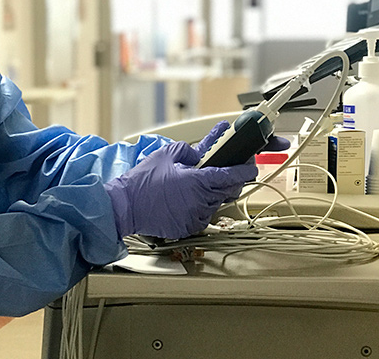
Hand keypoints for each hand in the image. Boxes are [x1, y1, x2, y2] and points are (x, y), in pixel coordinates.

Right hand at [104, 122, 257, 239]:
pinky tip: (186, 199)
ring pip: (216, 204)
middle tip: (225, 172)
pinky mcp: (189, 228)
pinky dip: (201, 207)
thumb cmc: (142, 182)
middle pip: (228, 191)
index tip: (251, 167)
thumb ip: (189, 150)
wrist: (126, 206)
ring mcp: (196, 217)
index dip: (245, 170)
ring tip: (195, 185)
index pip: (231, 175)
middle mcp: (201, 202)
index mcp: (198, 182)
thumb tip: (201, 152)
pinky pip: (203, 216)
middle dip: (231, 181)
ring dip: (213, 194)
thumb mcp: (165, 155)